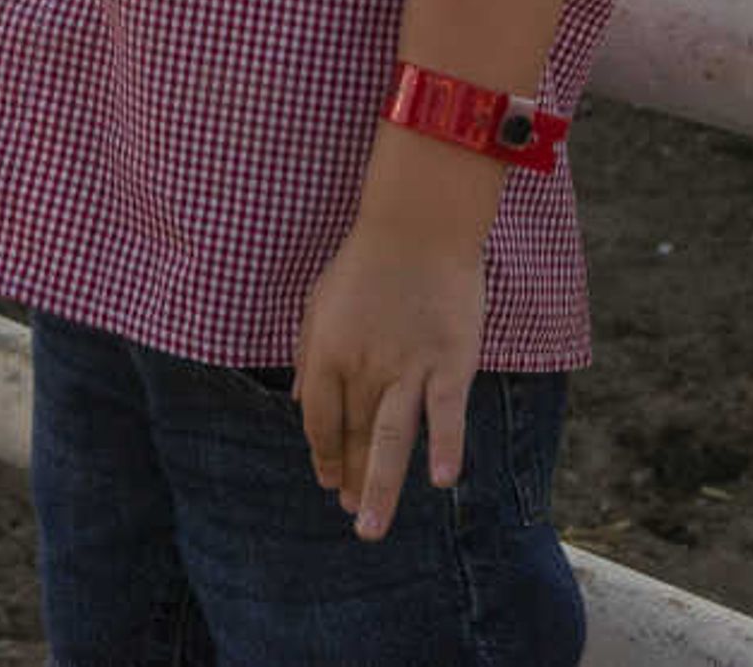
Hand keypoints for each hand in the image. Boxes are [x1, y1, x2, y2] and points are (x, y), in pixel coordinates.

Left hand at [292, 219, 483, 540]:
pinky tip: (443, 481)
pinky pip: (446, 413)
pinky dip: (446, 446)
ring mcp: (408, 368)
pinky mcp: (450, 362)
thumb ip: (311, 356)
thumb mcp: (320, 304)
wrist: (418, 225)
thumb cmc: (366, 262)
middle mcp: (363, 368)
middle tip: (357, 520)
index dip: (323, 454)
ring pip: (391, 438)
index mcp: (327, 353)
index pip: (319, 421)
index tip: (329, 479)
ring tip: (371, 528)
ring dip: (380, 486)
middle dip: (353, 481)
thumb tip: (303, 401)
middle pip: (355, 438)